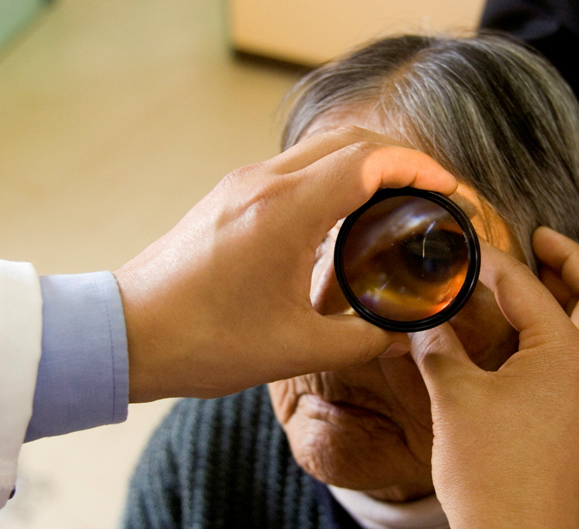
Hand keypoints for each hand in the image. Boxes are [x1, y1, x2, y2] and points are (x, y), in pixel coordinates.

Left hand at [114, 127, 456, 401]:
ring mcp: (243, 182)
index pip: (369, 161)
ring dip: (366, 161)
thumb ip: (361, 340)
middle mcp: (264, 183)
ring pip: (321, 147)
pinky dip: (334, 173)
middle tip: (433, 190)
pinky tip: (346, 209)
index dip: (420, 168)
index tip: (450, 189)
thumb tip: (400, 334)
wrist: (128, 333)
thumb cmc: (203, 341)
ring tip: (398, 196)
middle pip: (351, 140)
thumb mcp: (294, 351)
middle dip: (402, 156)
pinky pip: (296, 165)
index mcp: (285, 213)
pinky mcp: (231, 193)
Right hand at [410, 228, 578, 528]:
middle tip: (543, 240)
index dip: (493, 263)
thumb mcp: (456, 399)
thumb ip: (440, 349)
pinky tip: (537, 340)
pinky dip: (575, 332)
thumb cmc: (493, 474)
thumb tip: (423, 324)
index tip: (468, 250)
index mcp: (566, 354)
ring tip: (544, 281)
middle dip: (573, 260)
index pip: (528, 288)